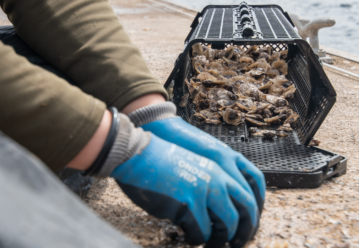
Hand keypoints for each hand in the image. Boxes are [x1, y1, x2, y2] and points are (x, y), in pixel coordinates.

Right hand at [111, 134, 258, 246]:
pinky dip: (196, 239)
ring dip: (220, 239)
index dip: (254, 213)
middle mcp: (216, 178)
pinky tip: (187, 234)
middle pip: (247, 210)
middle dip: (245, 231)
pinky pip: (200, 233)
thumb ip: (211, 182)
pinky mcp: (188, 205)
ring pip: (227, 225)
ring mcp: (203, 191)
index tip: (248, 226)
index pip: (251, 191)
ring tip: (212, 243)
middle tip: (237, 242)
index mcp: (219, 167)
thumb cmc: (161, 160)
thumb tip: (219, 210)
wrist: (138, 154)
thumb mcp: (195, 165)